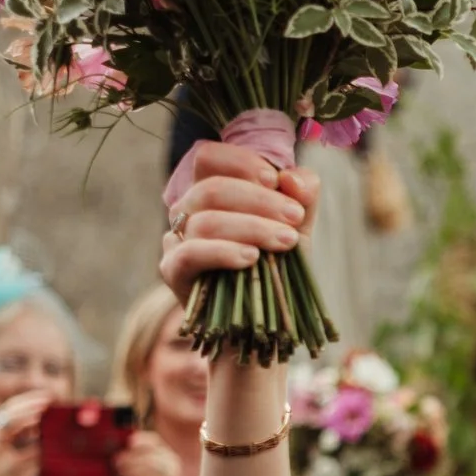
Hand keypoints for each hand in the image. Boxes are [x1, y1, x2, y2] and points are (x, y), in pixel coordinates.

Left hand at [116, 431, 179, 475]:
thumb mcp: (138, 473)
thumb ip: (133, 460)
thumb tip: (117, 449)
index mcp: (166, 456)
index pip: (153, 440)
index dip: (139, 440)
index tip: (126, 444)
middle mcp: (173, 463)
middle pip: (151, 451)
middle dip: (132, 456)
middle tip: (116, 462)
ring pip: (152, 463)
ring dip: (133, 467)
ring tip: (119, 473)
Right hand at [161, 141, 317, 301]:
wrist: (264, 318)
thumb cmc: (277, 265)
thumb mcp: (298, 226)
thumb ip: (303, 195)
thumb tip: (291, 178)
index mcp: (211, 189)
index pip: (209, 157)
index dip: (242, 163)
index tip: (276, 181)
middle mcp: (187, 209)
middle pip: (212, 188)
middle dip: (260, 200)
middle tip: (295, 219)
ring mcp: (175, 239)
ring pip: (205, 220)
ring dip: (252, 228)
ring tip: (284, 242)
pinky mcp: (173, 271)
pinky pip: (190, 253)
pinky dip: (223, 252)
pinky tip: (251, 258)